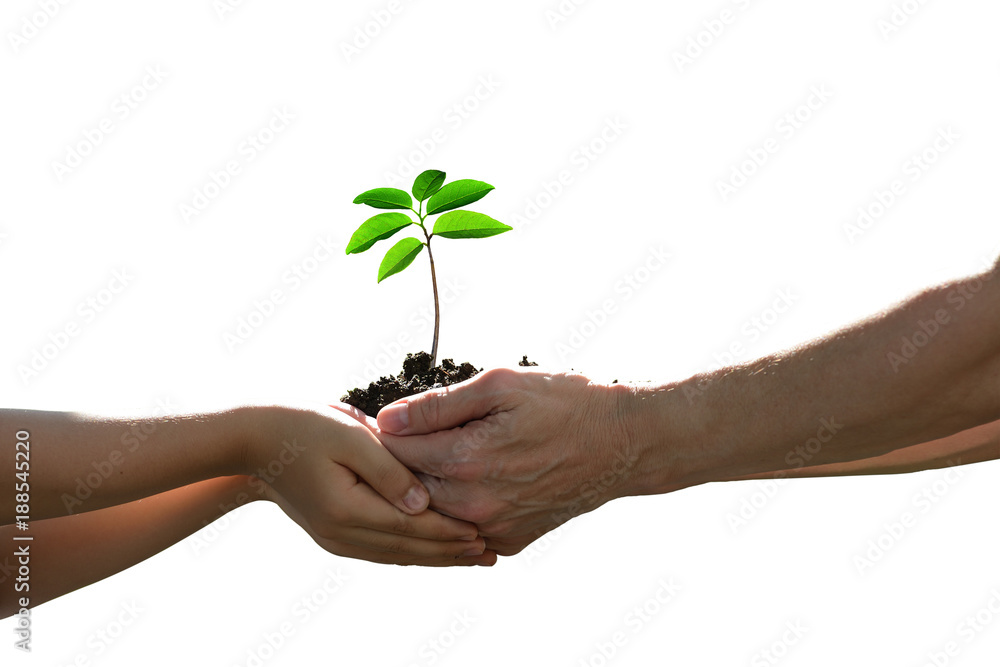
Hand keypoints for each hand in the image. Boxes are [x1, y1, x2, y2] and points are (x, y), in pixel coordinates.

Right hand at [243, 402, 495, 565]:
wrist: (256, 441)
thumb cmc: (304, 426)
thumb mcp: (350, 437)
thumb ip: (389, 470)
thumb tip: (423, 504)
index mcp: (347, 510)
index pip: (411, 528)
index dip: (449, 533)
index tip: (483, 534)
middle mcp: (342, 534)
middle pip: (408, 550)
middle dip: (451, 552)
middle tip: (490, 554)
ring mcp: (336, 539)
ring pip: (396, 555)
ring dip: (435, 557)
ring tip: (471, 557)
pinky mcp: (334, 535)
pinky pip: (382, 550)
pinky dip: (412, 552)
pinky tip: (432, 550)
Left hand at [375, 368, 639, 555]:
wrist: (624, 443)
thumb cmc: (566, 403)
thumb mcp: (501, 385)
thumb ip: (439, 405)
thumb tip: (387, 419)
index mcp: (466, 461)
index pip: (393, 451)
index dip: (380, 431)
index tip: (373, 418)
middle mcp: (474, 505)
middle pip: (406, 488)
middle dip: (395, 463)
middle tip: (392, 437)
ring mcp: (493, 530)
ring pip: (432, 513)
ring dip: (422, 488)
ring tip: (428, 456)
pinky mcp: (510, 542)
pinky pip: (464, 529)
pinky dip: (455, 509)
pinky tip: (463, 482)